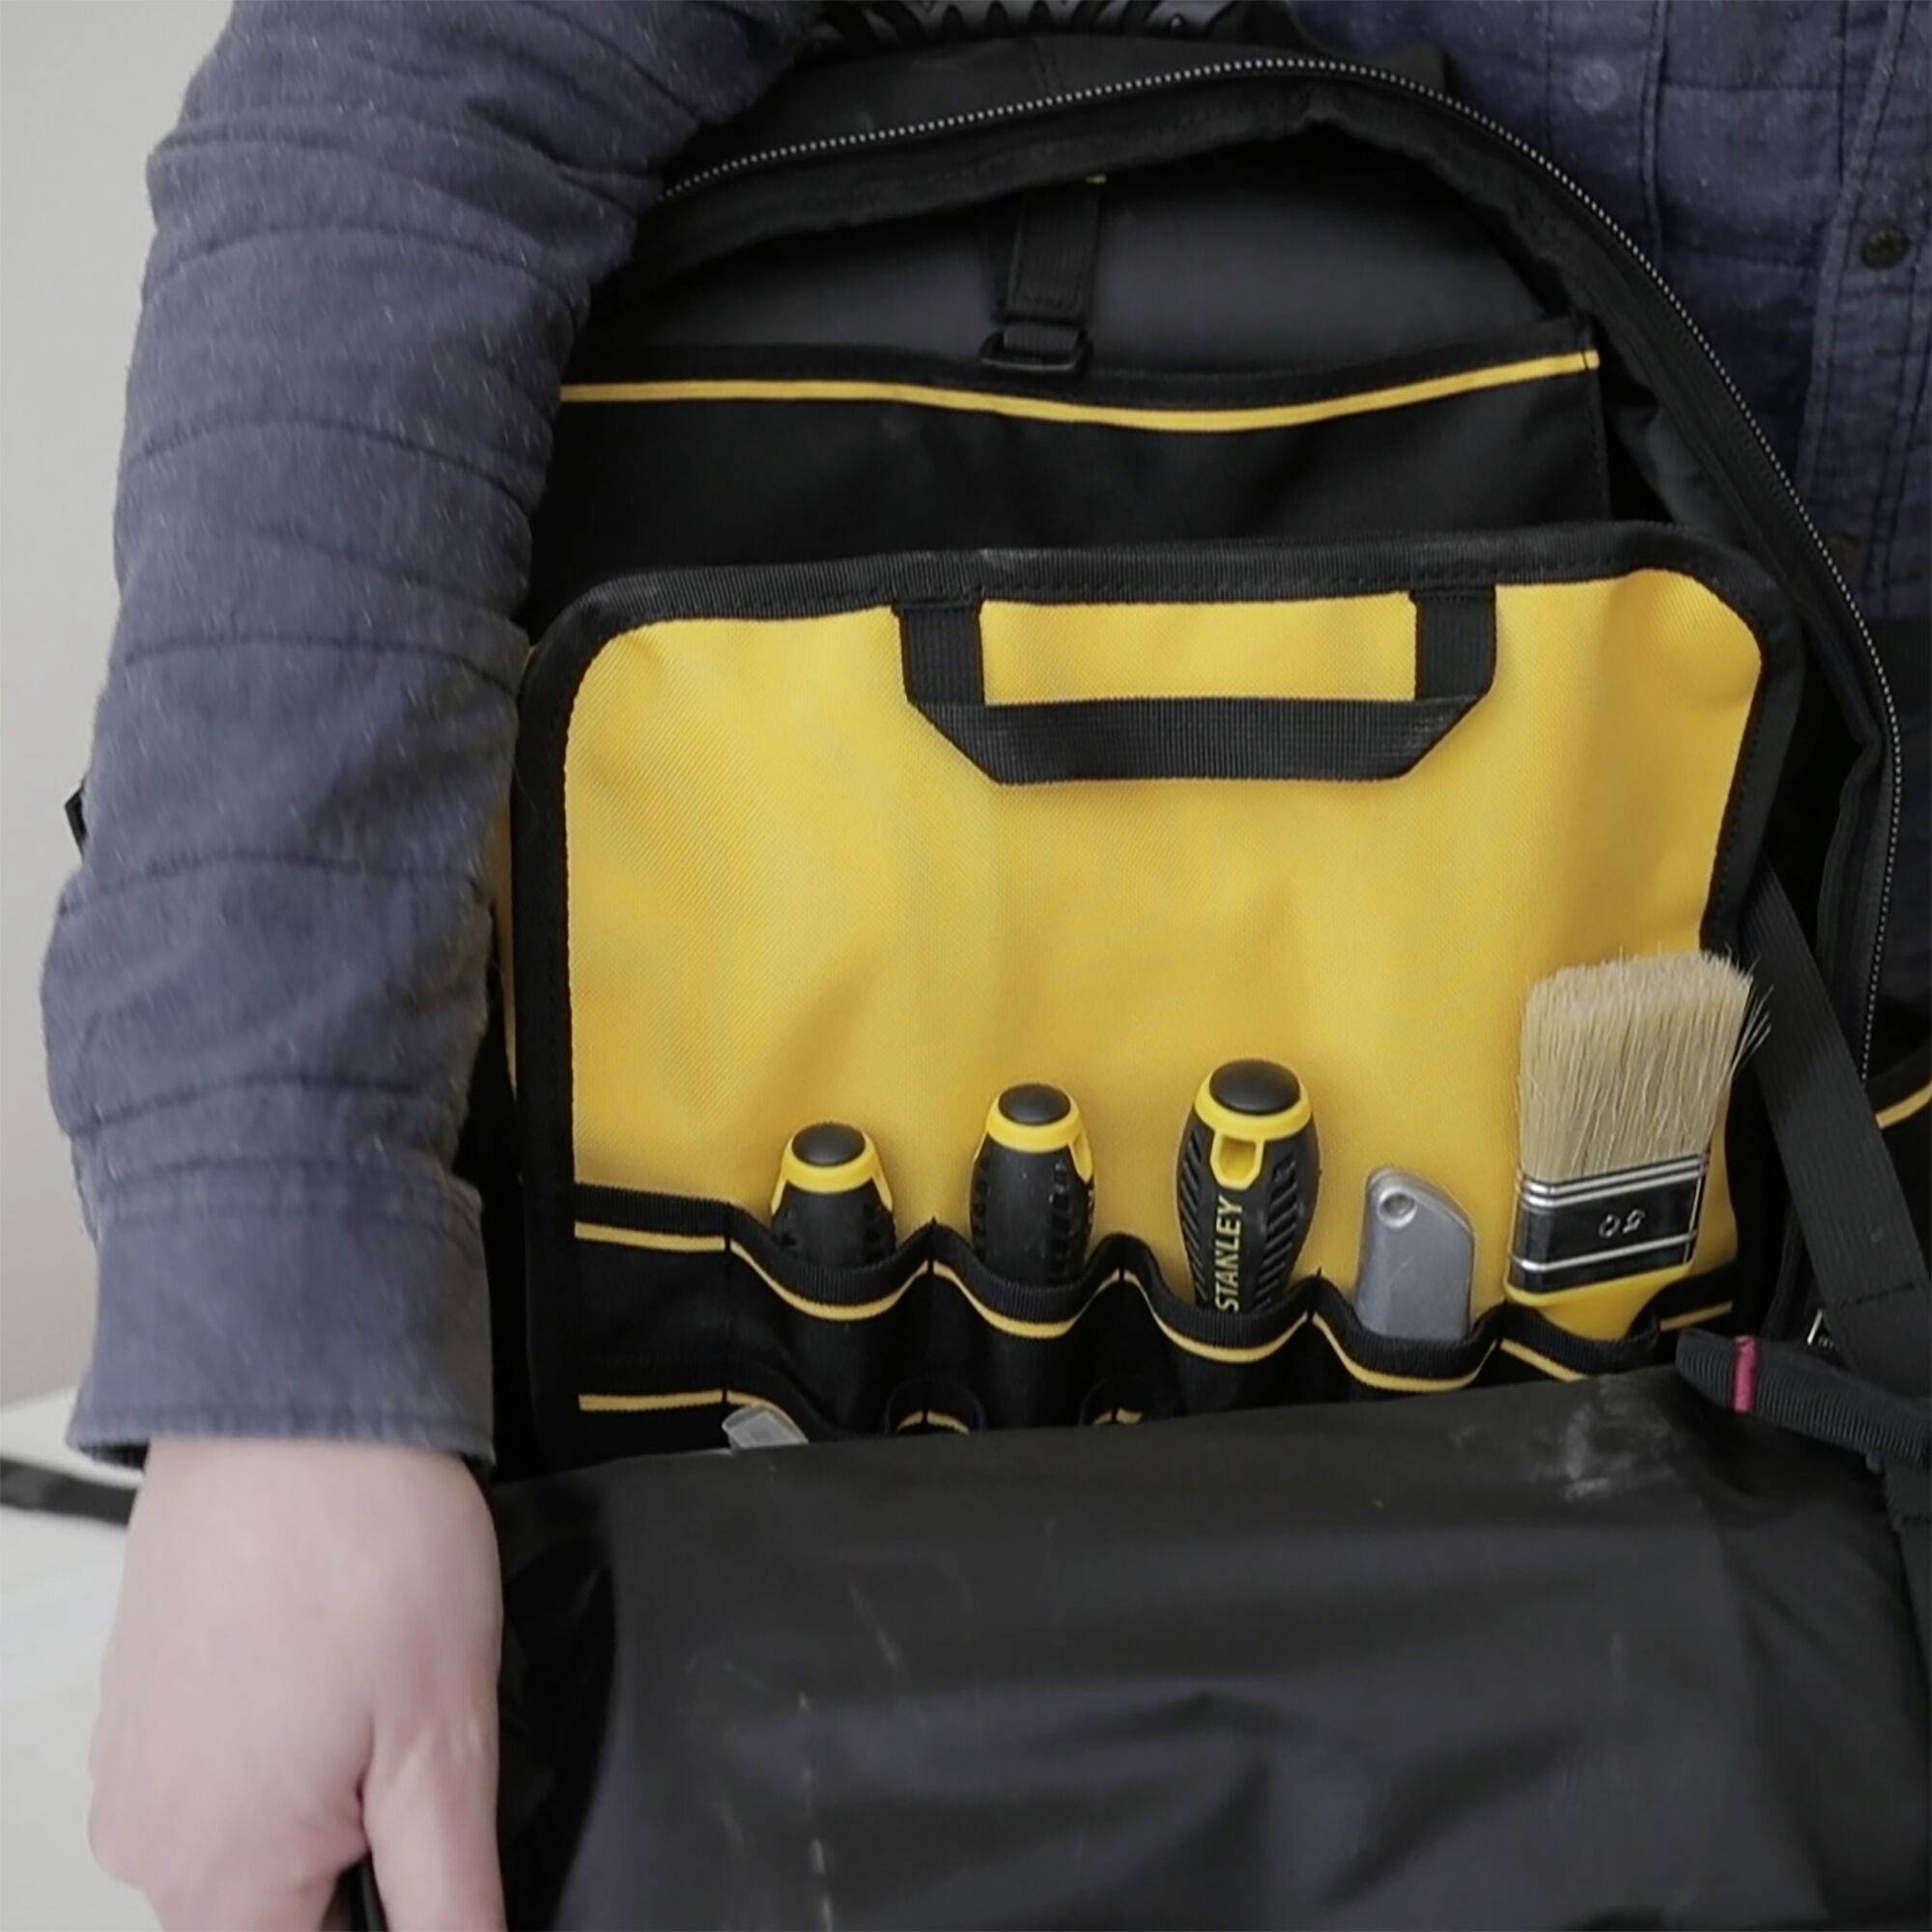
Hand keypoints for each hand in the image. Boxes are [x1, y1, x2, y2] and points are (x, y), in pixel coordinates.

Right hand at [89, 1438, 504, 1930]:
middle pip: (283, 1906)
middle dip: (367, 1846)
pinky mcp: (143, 1700)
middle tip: (412, 1733)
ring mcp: (135, 1763)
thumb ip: (451, 1896)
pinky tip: (335, 1654)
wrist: (296, 1402)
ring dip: (330, 1785)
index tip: (429, 1836)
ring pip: (257, 1832)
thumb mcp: (446, 1744)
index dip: (401, 1907)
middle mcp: (148, 1836)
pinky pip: (224, 1763)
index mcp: (215, 1874)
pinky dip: (289, 1731)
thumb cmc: (365, 1541)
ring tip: (375, 1680)